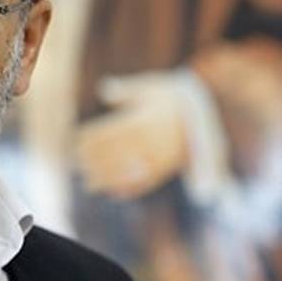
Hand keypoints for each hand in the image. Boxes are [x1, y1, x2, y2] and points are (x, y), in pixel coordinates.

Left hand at [75, 72, 189, 198]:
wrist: (205, 108)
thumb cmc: (167, 94)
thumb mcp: (147, 87)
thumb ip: (125, 90)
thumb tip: (104, 89)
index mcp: (144, 118)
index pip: (112, 131)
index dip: (92, 139)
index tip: (75, 142)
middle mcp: (154, 138)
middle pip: (118, 152)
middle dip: (95, 160)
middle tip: (76, 165)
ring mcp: (164, 154)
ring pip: (132, 170)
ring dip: (109, 179)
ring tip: (89, 185)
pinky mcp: (171, 166)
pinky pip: (151, 180)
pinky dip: (132, 188)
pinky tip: (115, 193)